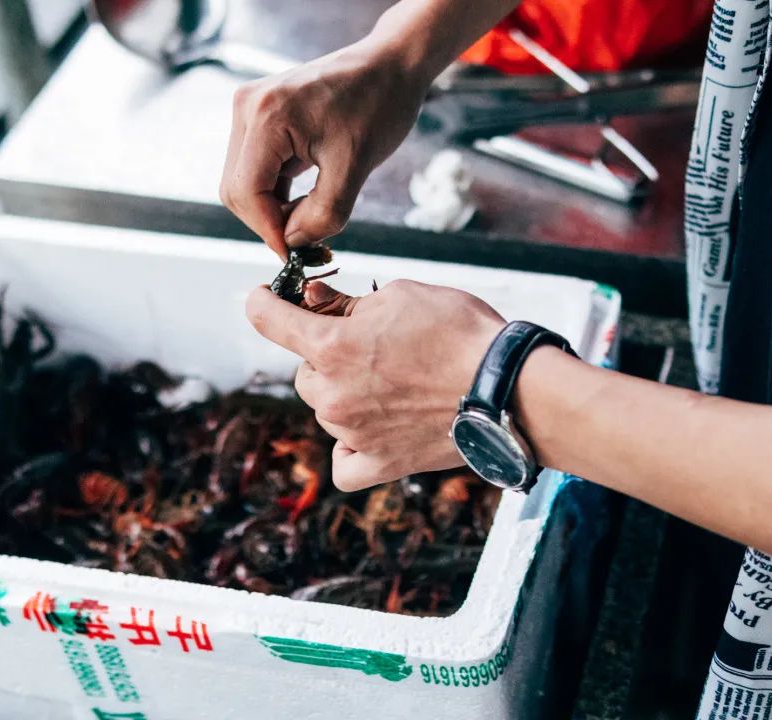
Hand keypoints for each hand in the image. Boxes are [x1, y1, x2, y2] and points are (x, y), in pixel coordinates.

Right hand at [220, 39, 427, 258]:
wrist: (391, 65)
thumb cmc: (380, 105)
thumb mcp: (356, 167)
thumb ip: (323, 214)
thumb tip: (293, 244)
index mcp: (267, 115)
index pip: (246, 192)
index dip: (268, 230)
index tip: (296, 253)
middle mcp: (248, 106)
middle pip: (237, 190)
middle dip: (269, 221)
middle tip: (308, 237)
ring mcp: (250, 109)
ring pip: (243, 182)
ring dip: (273, 208)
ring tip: (313, 216)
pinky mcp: (260, 115)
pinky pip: (256, 168)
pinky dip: (277, 192)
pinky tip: (306, 199)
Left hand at [245, 280, 505, 489]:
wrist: (508, 388)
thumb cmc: (460, 333)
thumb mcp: (401, 295)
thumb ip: (347, 302)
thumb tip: (313, 301)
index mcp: (332, 347)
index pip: (268, 319)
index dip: (263, 302)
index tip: (265, 297)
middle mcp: (332, 396)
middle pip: (306, 372)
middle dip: (328, 356)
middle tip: (371, 346)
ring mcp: (353, 434)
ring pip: (327, 411)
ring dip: (345, 395)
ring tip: (394, 383)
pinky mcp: (380, 465)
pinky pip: (343, 464)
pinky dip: (349, 448)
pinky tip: (369, 431)